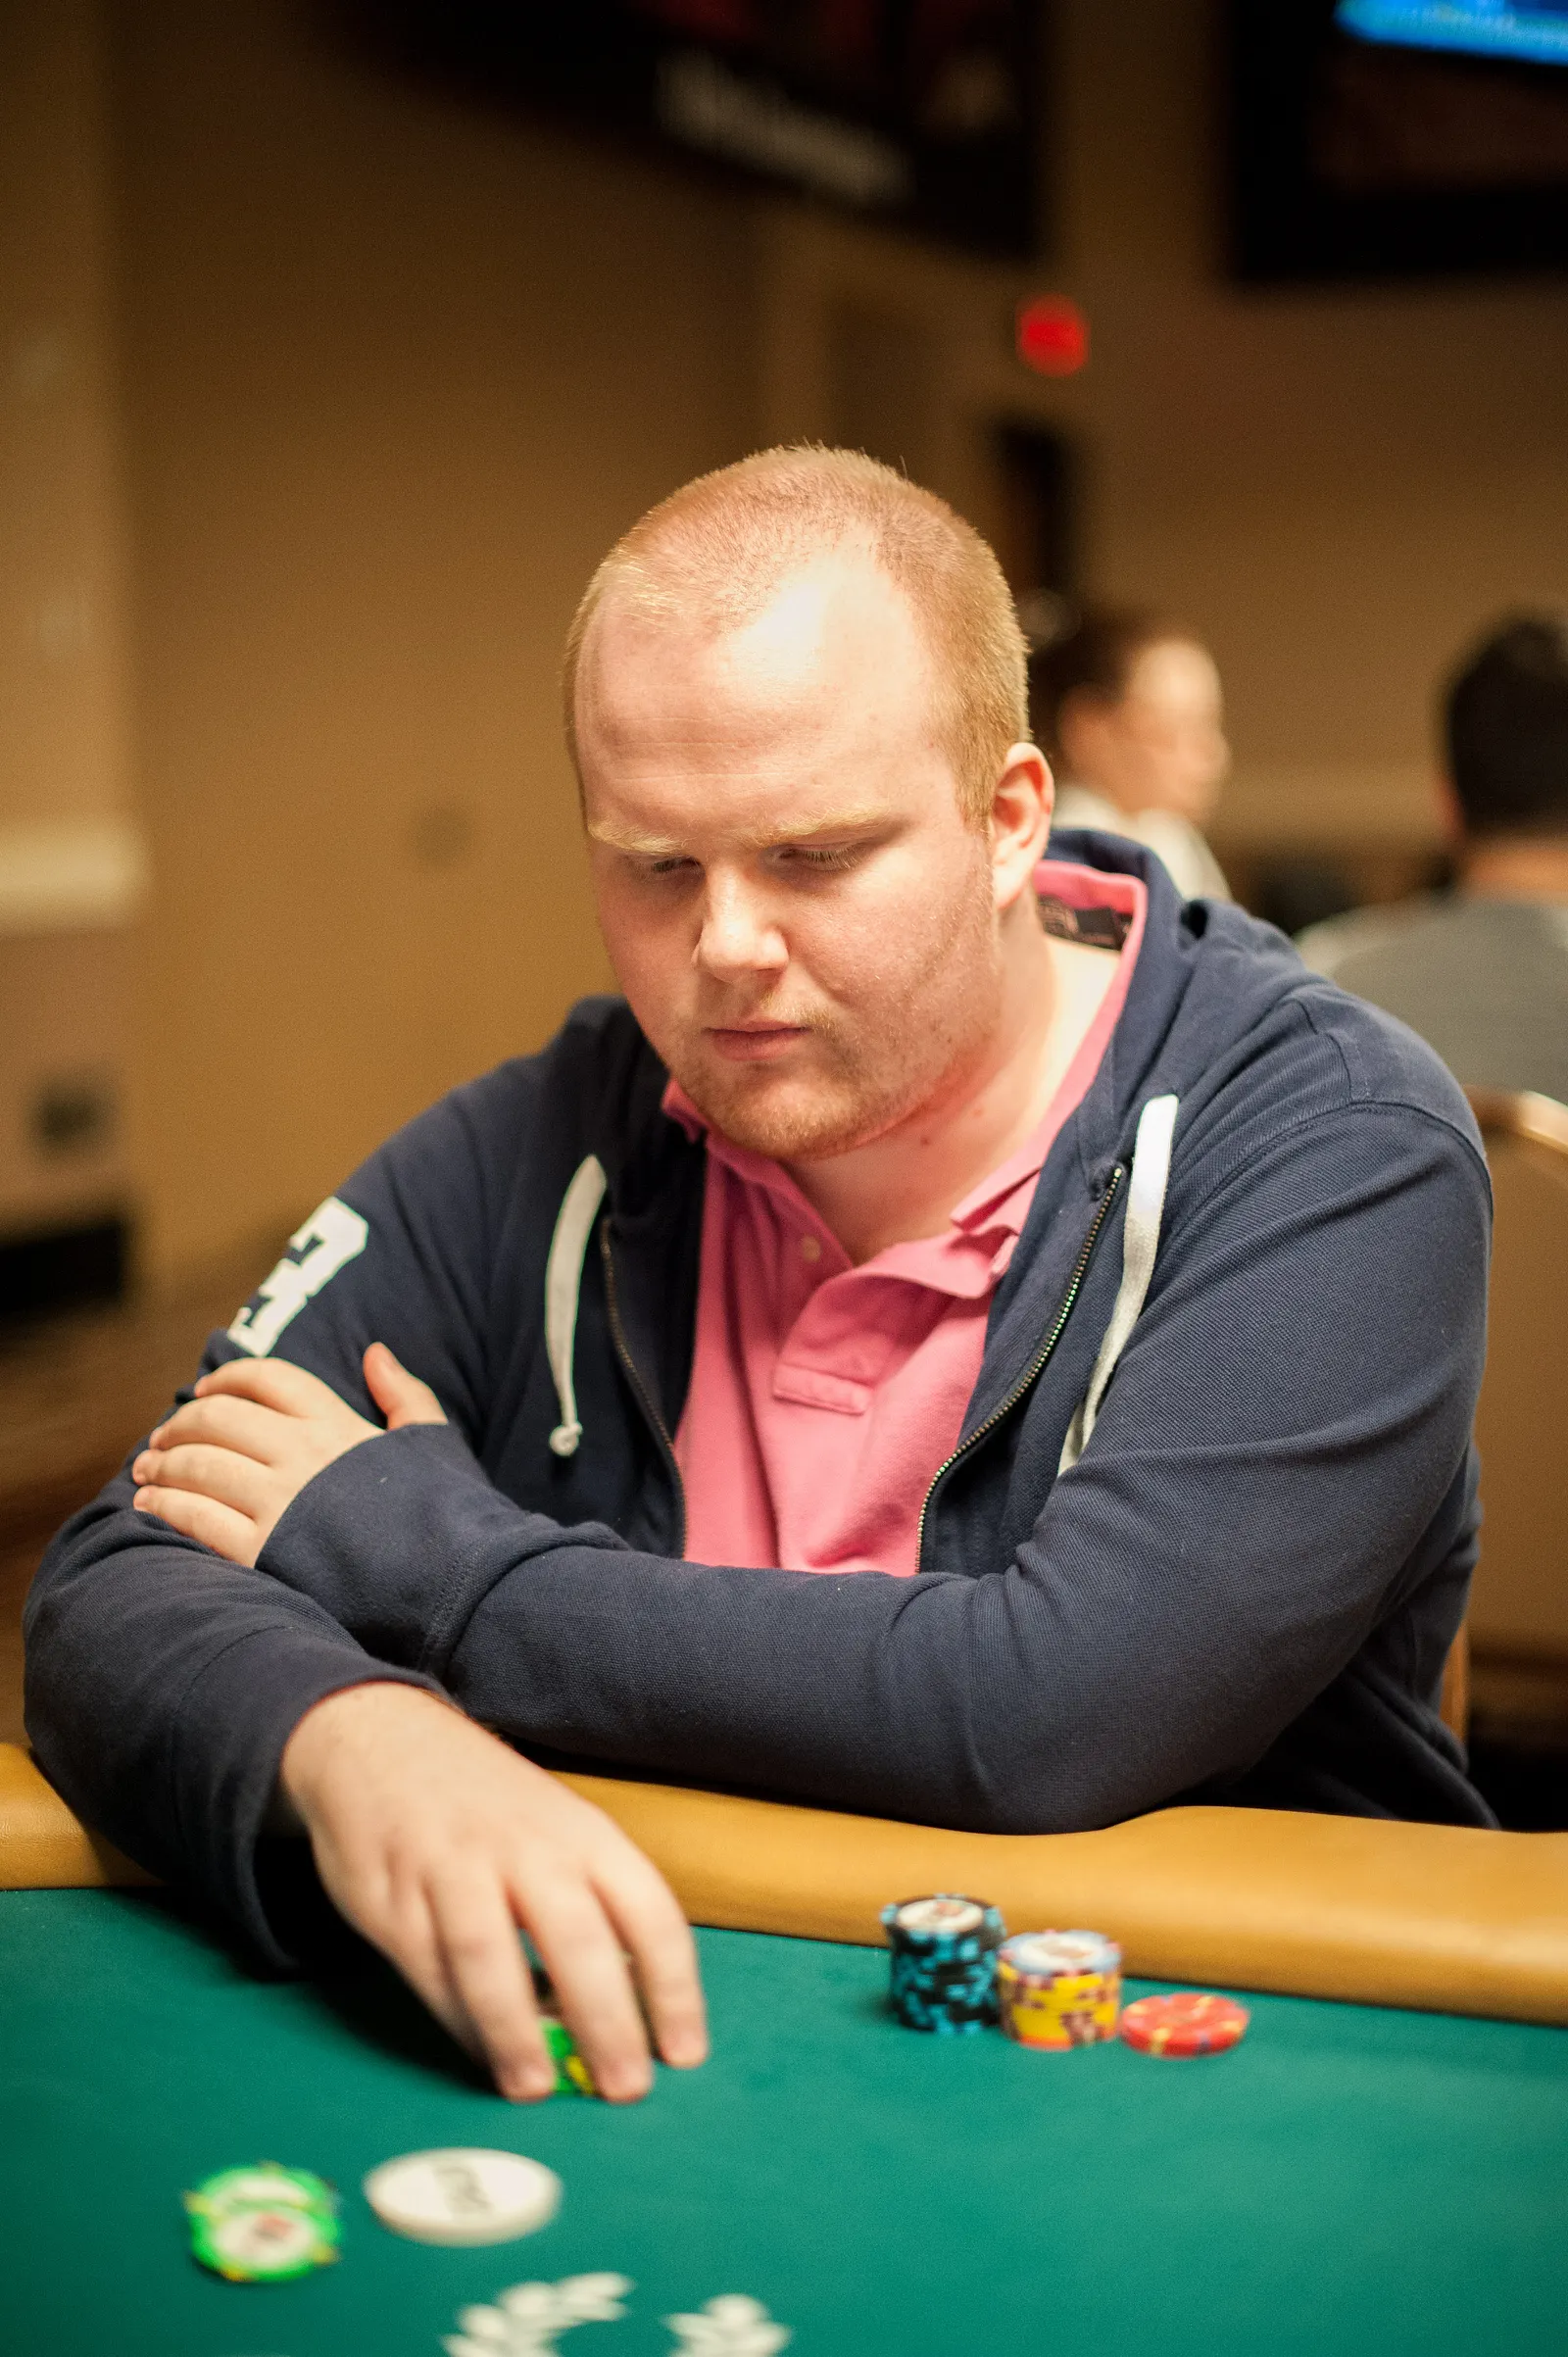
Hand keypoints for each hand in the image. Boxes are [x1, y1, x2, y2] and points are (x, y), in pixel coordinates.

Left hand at [132, 1342, 445, 1565]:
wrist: (457, 1583)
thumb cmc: (450, 1516)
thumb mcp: (434, 1441)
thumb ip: (405, 1394)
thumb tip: (374, 1351)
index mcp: (340, 1424)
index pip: (266, 1380)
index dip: (226, 1379)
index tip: (204, 1390)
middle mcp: (304, 1455)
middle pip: (219, 1420)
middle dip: (181, 1424)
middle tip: (162, 1437)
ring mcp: (281, 1504)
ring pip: (199, 1467)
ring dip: (163, 1465)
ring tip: (146, 1472)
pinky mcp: (265, 1553)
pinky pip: (196, 1519)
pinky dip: (165, 1507)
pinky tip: (150, 1506)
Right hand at [279, 1683, 706, 2103]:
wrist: (381, 1736)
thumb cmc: (489, 1804)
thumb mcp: (555, 1830)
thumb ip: (587, 1909)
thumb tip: (622, 2017)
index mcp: (582, 1832)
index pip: (647, 1909)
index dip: (673, 1986)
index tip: (685, 2051)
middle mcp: (523, 1847)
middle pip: (575, 1938)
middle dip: (606, 2020)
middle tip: (626, 2089)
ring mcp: (453, 1867)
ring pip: (488, 1955)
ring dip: (516, 2029)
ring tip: (537, 2089)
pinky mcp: (391, 1895)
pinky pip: (428, 1967)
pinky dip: (457, 2018)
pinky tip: (481, 2052)